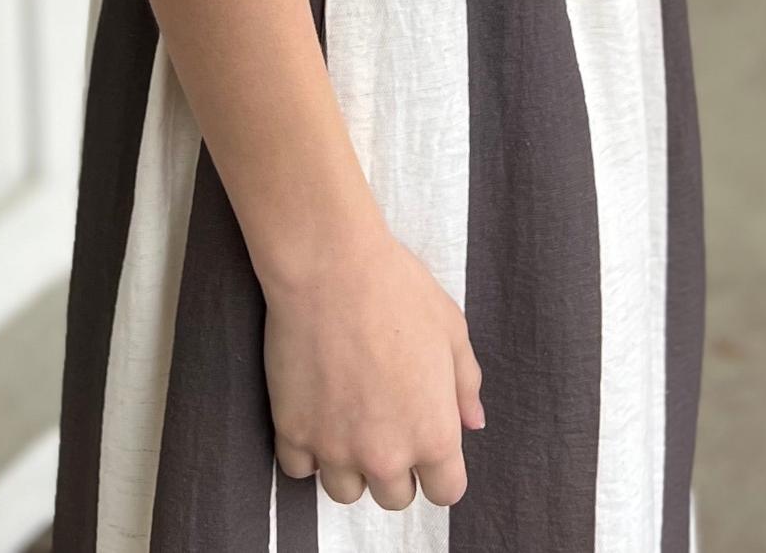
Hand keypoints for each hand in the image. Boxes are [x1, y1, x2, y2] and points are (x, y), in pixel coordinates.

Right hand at [263, 224, 485, 509]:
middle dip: (394, 467)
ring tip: (347, 419)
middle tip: (384, 421)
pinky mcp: (293, 431)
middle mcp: (386, 454)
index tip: (427, 446)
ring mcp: (335, 447)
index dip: (439, 470)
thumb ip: (466, 384)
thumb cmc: (397, 290)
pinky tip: (314, 414)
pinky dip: (306, 449)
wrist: (330, 266)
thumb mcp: (452, 329)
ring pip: (346, 492)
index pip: (445, 492)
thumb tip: (473, 422)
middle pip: (394, 497)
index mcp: (433, 433)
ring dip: (349, 465)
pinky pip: (300, 469)